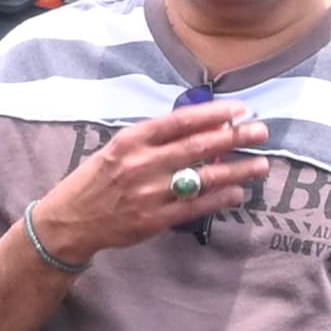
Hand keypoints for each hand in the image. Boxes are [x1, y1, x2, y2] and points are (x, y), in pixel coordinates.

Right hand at [30, 104, 267, 263]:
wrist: (69, 220)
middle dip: (234, 137)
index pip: (181, 121)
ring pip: (202, 178)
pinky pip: (194, 208)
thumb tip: (199, 128)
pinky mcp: (152, 220)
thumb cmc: (96, 180)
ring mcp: (148, 193)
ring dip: (236, 170)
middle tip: (261, 132)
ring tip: (260, 164)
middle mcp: (141, 164)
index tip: (240, 109)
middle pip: (197, 146)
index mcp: (132, 140)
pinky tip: (238, 193)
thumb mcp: (118, 149)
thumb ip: (153, 140)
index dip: (214, 113)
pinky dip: (219, 199)